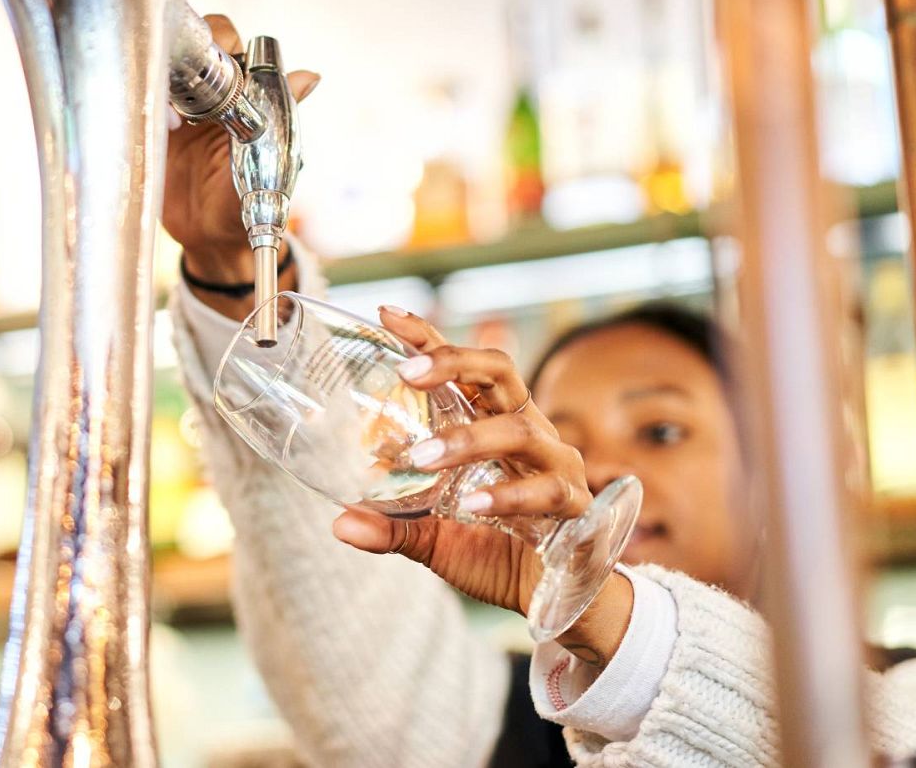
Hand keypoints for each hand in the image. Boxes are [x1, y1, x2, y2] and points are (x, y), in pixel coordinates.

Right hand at [162, 15, 319, 316]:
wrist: (211, 240)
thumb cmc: (247, 203)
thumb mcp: (268, 164)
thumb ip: (281, 116)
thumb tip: (310, 76)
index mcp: (245, 95)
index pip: (234, 45)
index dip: (224, 40)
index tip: (219, 54)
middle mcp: (212, 94)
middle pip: (194, 46)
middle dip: (189, 53)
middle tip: (189, 81)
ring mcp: (179, 109)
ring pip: (164, 67)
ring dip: (166, 80)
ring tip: (177, 119)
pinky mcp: (152, 127)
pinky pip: (141, 100)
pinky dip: (146, 103)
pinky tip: (162, 129)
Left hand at [333, 307, 631, 663]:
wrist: (556, 601)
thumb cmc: (497, 554)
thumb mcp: (435, 541)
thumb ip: (394, 528)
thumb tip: (340, 523)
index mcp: (494, 427)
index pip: (464, 371)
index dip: (430, 339)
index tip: (386, 315)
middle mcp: (529, 434)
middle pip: (501, 375)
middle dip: (456, 363)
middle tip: (408, 373)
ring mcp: (556, 466)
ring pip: (521, 430)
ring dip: (469, 440)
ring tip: (424, 459)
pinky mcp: (575, 505)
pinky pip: (545, 490)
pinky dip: (507, 495)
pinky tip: (473, 506)